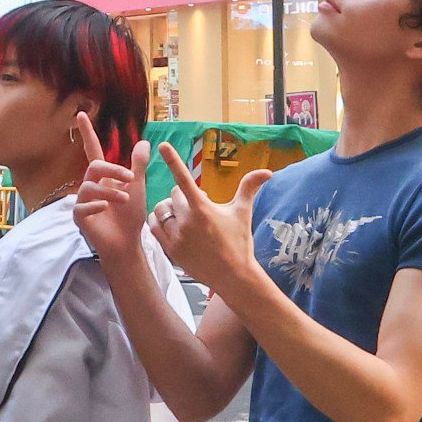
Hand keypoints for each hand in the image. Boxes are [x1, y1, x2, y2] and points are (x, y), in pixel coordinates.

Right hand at [67, 120, 149, 264]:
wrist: (128, 243)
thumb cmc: (131, 216)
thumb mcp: (138, 186)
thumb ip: (139, 165)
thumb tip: (144, 142)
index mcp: (103, 177)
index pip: (93, 150)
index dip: (87, 133)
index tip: (81, 114)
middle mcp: (90, 186)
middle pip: (95, 166)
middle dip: (113, 169)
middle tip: (132, 178)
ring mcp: (83, 201)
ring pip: (89, 186)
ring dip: (110, 191)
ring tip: (126, 199)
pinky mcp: (80, 217)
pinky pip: (82, 205)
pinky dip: (96, 205)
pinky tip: (106, 209)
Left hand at [148, 147, 271, 295]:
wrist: (233, 275)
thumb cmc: (240, 242)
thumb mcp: (243, 213)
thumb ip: (249, 188)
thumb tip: (267, 171)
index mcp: (203, 209)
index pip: (184, 179)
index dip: (173, 160)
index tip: (163, 145)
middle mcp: (187, 221)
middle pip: (174, 194)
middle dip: (183, 195)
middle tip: (198, 206)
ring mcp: (176, 236)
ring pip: (161, 209)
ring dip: (169, 208)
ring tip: (184, 215)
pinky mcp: (170, 249)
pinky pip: (154, 226)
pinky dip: (160, 221)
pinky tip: (172, 224)